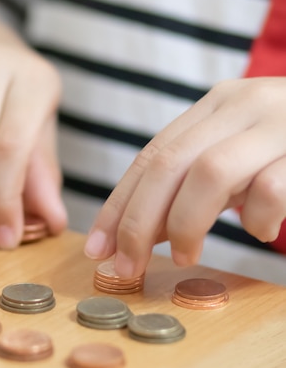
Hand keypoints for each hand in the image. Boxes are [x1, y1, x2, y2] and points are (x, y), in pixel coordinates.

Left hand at [84, 77, 285, 276]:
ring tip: (185, 254)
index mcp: (217, 102)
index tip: (99, 245)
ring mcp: (279, 123)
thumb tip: (141, 231)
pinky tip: (260, 230)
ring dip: (187, 222)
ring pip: (210, 173)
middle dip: (139, 219)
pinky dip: (256, 218)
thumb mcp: (238, 149)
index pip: (153, 153)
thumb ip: (194, 177)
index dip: (120, 202)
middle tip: (126, 264)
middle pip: (169, 162)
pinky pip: (270, 189)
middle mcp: (243, 103)